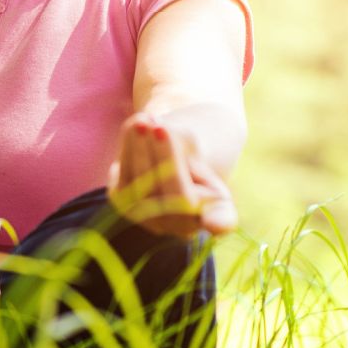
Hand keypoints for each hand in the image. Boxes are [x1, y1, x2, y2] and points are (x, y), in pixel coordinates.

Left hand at [106, 110, 237, 238]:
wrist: (160, 158)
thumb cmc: (186, 151)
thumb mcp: (193, 144)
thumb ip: (180, 142)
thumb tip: (156, 131)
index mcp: (219, 212)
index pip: (222, 221)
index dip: (219, 223)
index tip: (214, 223)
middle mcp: (186, 227)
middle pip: (176, 195)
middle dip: (166, 157)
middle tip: (159, 126)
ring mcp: (154, 222)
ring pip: (145, 187)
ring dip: (141, 149)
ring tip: (144, 121)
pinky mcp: (126, 208)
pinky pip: (125, 179)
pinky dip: (129, 150)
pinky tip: (135, 128)